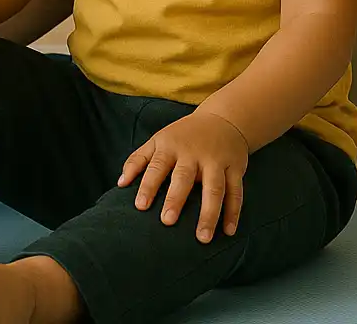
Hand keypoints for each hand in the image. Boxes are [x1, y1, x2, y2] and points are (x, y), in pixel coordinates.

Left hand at [118, 110, 248, 243]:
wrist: (223, 119)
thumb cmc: (183, 135)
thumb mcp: (158, 140)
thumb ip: (138, 160)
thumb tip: (120, 184)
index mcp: (171, 146)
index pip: (157, 166)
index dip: (148, 185)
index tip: (140, 206)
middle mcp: (194, 153)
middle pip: (185, 177)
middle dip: (176, 199)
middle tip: (167, 221)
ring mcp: (217, 160)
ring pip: (215, 188)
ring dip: (210, 213)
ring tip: (203, 238)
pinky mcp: (236, 168)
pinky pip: (236, 192)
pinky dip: (234, 212)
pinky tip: (228, 231)